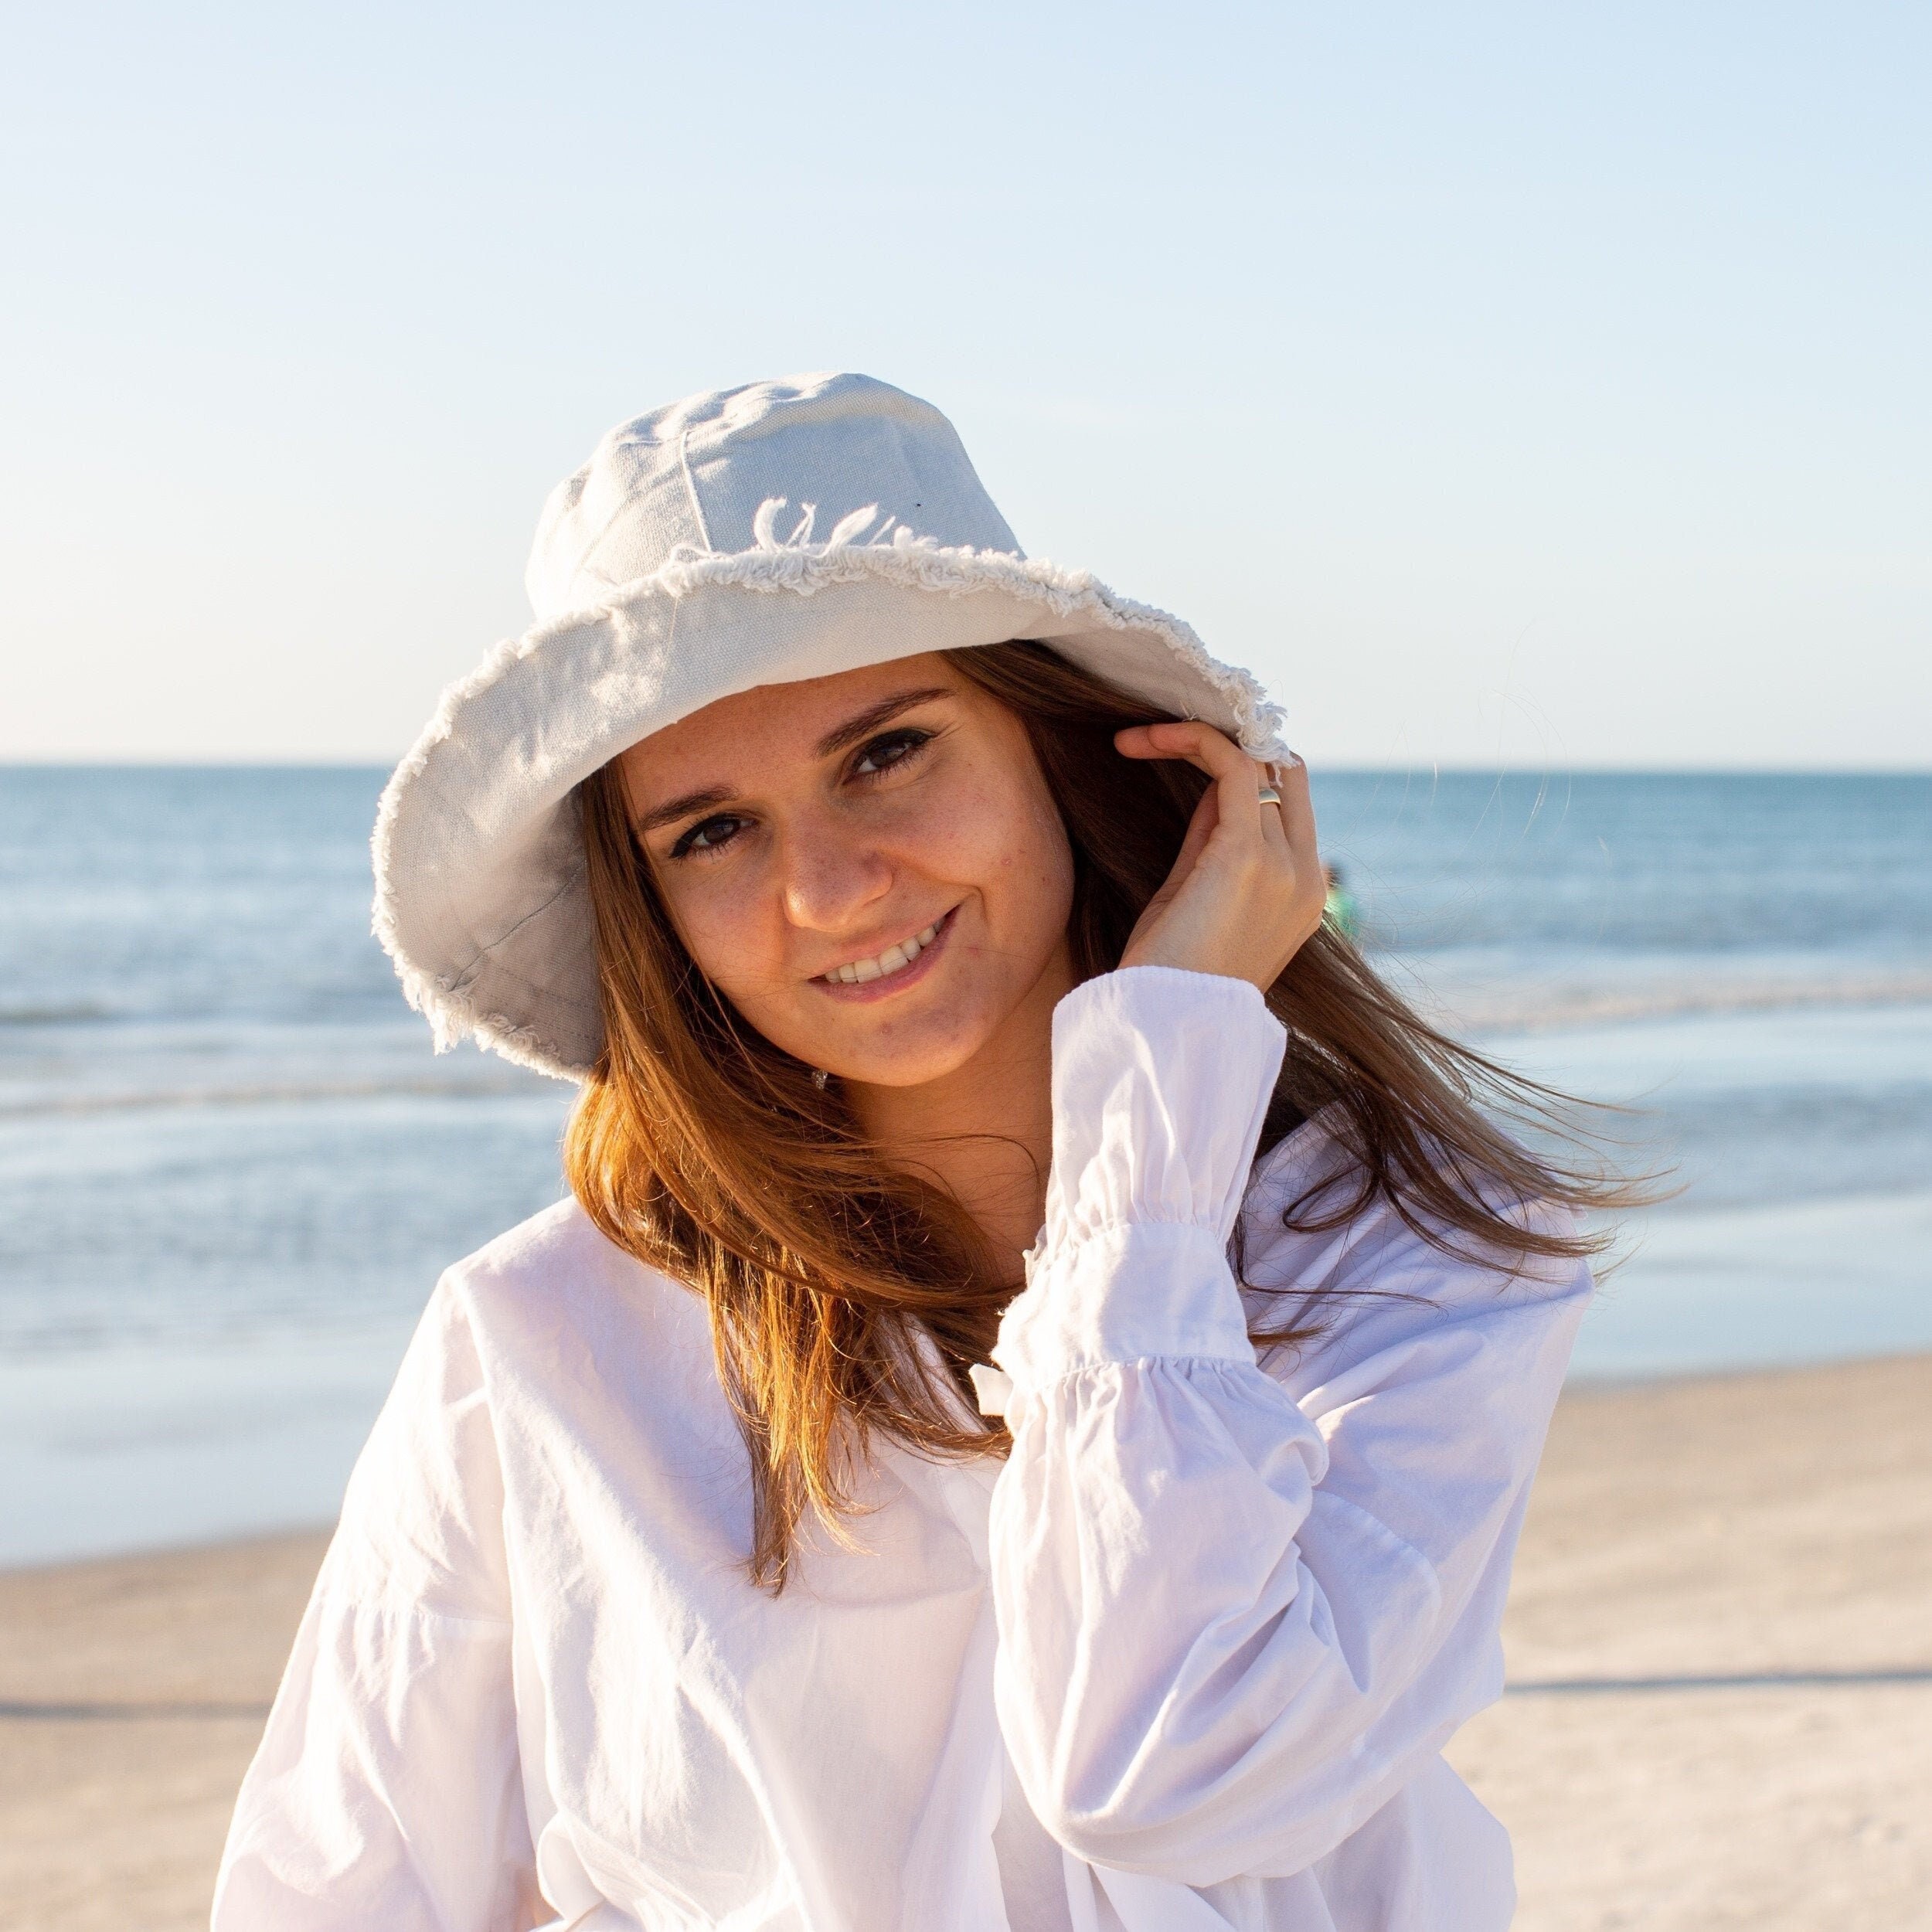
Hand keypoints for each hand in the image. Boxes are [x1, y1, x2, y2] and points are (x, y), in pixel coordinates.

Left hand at [1112, 722, 1325, 991]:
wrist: (1164, 1024)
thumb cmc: (1167, 974)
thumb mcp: (1194, 897)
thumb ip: (1214, 841)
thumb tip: (1215, 785)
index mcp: (1304, 893)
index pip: (1289, 801)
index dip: (1242, 769)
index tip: (1180, 760)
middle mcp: (1307, 875)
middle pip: (1283, 772)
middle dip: (1226, 746)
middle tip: (1159, 740)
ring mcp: (1285, 864)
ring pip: (1254, 762)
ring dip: (1191, 740)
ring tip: (1134, 739)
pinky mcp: (1248, 854)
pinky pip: (1231, 764)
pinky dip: (1188, 740)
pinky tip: (1137, 740)